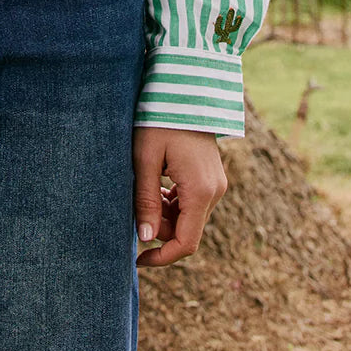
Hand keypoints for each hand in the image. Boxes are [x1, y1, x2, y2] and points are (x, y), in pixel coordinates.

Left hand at [132, 126, 226, 267]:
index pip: (186, 243)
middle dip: (159, 228)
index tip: (137, 260)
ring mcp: (216, 184)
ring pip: (189, 217)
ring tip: (143, 188)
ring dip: (165, 214)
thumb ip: (146, 200)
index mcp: (201, 191)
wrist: (184, 90)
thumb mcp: (145, 159)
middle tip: (134, 206)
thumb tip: (146, 238)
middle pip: (186, 230)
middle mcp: (215, 192)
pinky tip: (156, 184)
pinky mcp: (211, 177)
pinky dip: (173, 203)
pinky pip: (192, 202)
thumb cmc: (159, 120)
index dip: (161, 256)